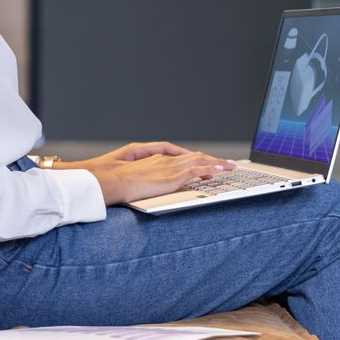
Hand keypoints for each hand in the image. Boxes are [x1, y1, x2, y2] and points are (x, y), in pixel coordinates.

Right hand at [60, 143, 234, 204]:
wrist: (109, 180)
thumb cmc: (113, 180)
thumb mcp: (128, 175)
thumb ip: (141, 176)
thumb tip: (145, 184)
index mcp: (153, 159)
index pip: (179, 157)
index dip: (193, 159)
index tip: (203, 162)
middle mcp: (164, 160)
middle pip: (193, 156)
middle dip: (210, 159)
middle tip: (224, 162)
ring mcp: (169, 167)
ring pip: (199, 160)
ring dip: (216, 163)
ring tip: (230, 166)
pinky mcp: (173, 177)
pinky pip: (198, 170)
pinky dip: (211, 168)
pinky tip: (221, 170)